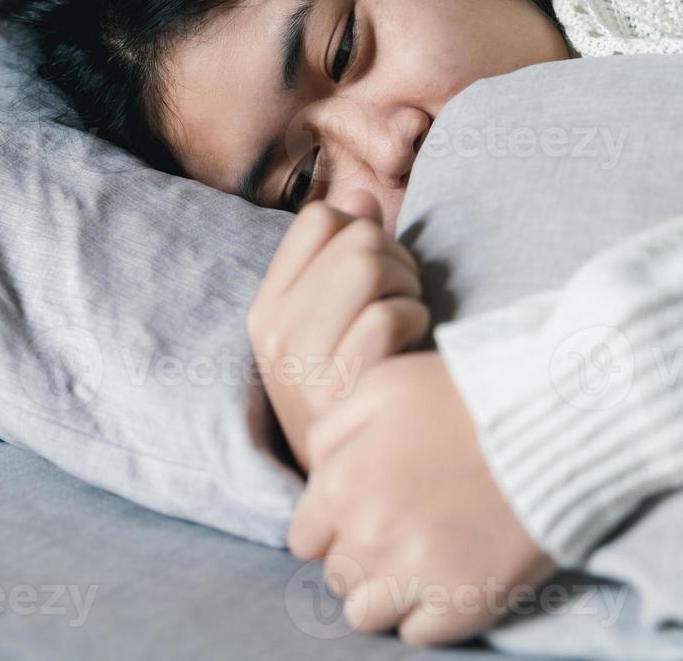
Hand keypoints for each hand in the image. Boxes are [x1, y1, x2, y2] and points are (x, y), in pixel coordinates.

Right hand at [246, 191, 429, 471]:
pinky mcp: (340, 388)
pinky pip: (389, 315)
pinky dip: (416, 323)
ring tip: (409, 322)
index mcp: (266, 308)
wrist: (350, 487)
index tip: (377, 270)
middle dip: (399, 260)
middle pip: (356, 239)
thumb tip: (364, 195)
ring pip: (371, 266)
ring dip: (409, 290)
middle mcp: (275, 330)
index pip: (318, 219)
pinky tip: (413, 350)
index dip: (363, 230)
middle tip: (405, 299)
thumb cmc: (352, 397)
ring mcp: (302, 360)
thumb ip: (340, 260)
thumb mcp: (328, 328)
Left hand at [288, 352, 554, 645]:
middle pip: (337, 577)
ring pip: (365, 615)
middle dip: (359, 558)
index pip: (304, 539)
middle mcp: (370, 536)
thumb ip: (331, 431)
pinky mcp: (464, 604)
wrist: (554, 425)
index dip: (331, 528)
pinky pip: (416, 634)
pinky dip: (428, 613)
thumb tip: (316, 476)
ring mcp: (416, 575)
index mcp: (341, 484)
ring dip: (384, 594)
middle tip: (400, 532)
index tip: (362, 515)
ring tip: (419, 562)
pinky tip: (449, 578)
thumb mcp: (382, 387)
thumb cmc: (464, 399)